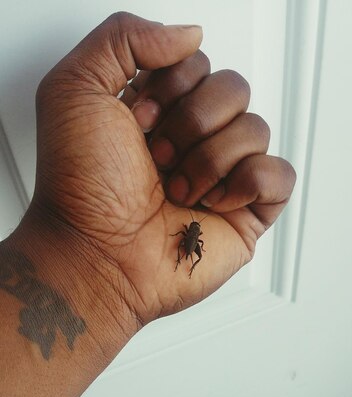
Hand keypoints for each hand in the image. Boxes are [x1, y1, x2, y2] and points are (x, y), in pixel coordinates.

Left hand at [28, 12, 294, 331]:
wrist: (95, 255)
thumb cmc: (82, 187)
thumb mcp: (74, 88)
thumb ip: (125, 37)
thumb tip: (191, 36)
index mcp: (160, 108)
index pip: (198, 62)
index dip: (172, 86)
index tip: (137, 121)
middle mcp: (193, 139)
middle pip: (234, 89)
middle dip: (192, 122)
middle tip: (156, 159)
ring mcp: (222, 175)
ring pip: (256, 129)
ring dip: (209, 159)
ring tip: (176, 191)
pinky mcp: (246, 212)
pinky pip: (280, 174)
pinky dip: (247, 183)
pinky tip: (212, 203)